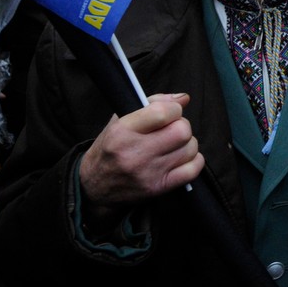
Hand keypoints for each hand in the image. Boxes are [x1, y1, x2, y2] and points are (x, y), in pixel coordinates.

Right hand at [78, 93, 203, 225]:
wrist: (93, 188)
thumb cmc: (109, 149)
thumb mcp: (119, 121)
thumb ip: (152, 103)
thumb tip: (183, 98)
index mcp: (122, 132)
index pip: (162, 113)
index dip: (174, 109)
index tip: (171, 112)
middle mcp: (134, 153)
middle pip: (182, 131)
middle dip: (182, 126)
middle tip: (171, 130)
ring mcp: (147, 173)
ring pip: (190, 149)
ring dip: (187, 144)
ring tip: (173, 146)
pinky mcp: (158, 188)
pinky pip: (193, 170)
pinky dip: (194, 161)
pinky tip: (181, 158)